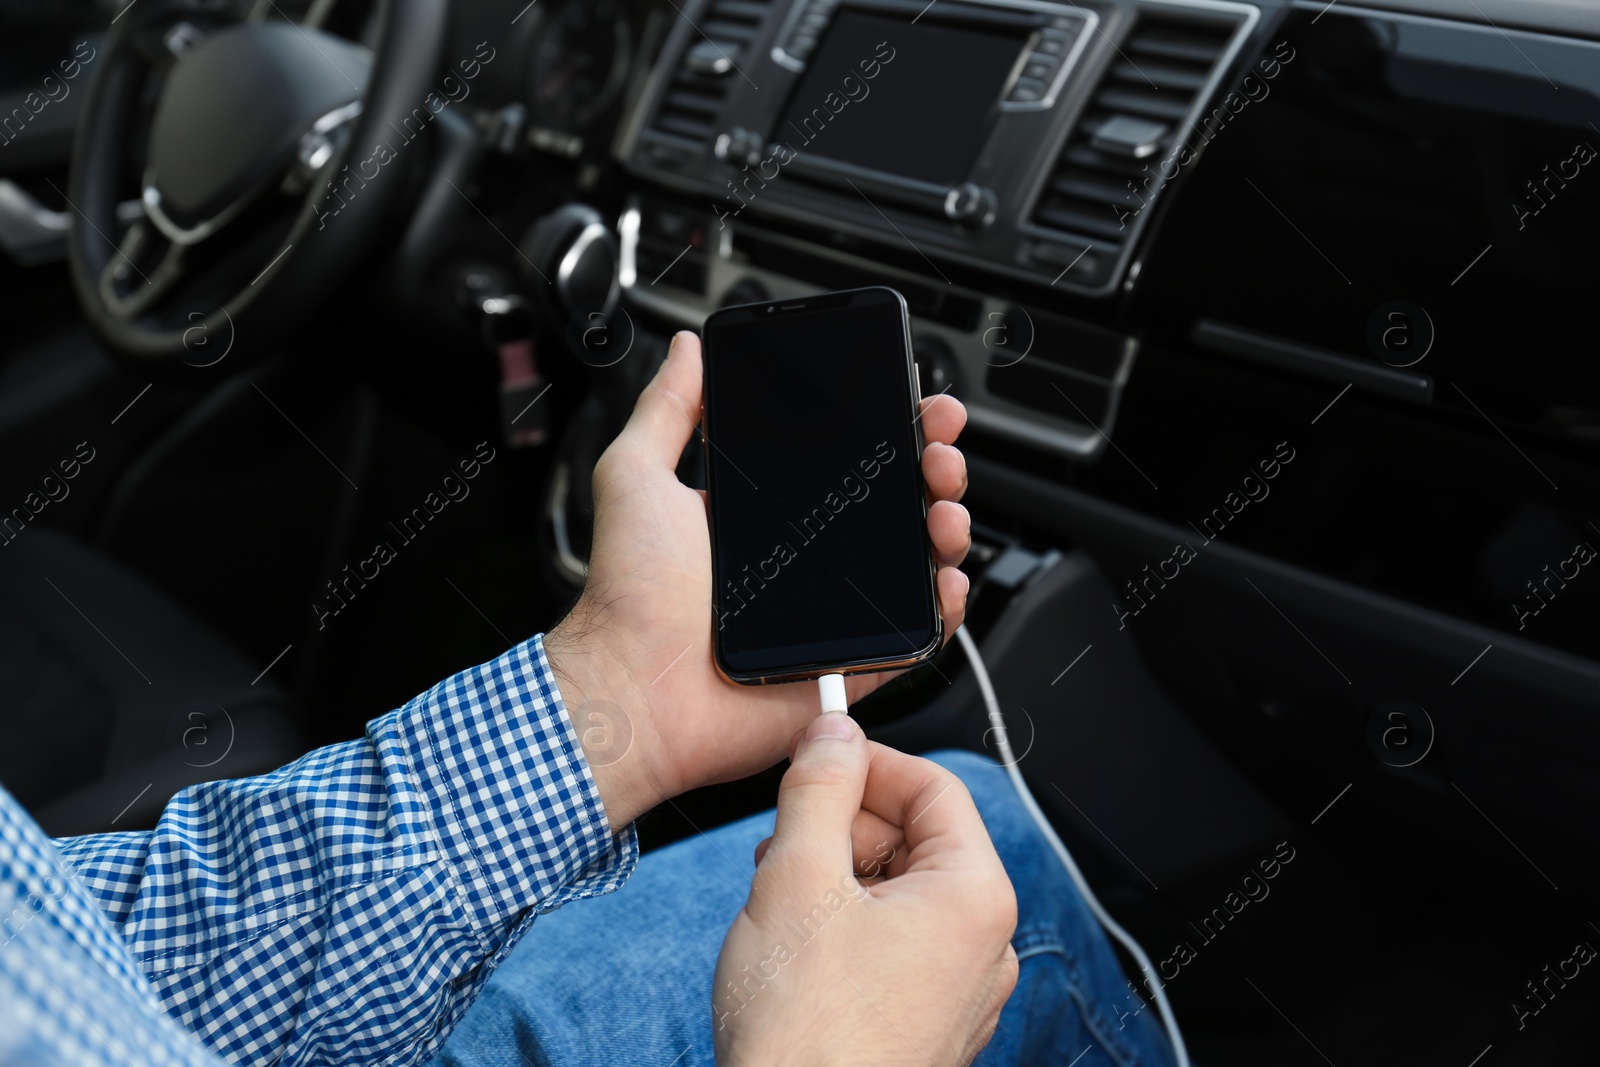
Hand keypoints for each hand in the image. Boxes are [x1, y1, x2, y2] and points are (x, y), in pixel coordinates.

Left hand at [545, 331, 971, 826]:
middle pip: (896, 502)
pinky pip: (916, 635)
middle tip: (936, 452)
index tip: (911, 401)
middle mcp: (809, 558)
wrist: (635, 687)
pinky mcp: (852, 664)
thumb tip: (688, 350)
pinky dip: (944, 607)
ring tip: (942, 510)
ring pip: (918, 561)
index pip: (848, 459)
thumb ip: (666, 409)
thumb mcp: (637, 476)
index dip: (889, 427)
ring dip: (946, 525)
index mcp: (771, 514)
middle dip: (932, 466)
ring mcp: (835, 611)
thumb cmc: (628, 594)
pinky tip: (944, 579)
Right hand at [714, 712, 1018, 1065]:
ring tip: (779, 905)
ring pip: (898, 895)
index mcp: (974, 898)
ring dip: (836, 880)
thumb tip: (834, 732)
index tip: (815, 764)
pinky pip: (893, 948)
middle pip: (916, 840)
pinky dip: (844, 930)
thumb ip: (818, 789)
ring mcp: (959, 993)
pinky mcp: (927, 1027)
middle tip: (782, 847)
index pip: (934, 787)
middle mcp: (984, 946)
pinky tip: (796, 952)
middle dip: (843, 830)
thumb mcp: (796, 876)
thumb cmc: (806, 1033)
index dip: (867, 764)